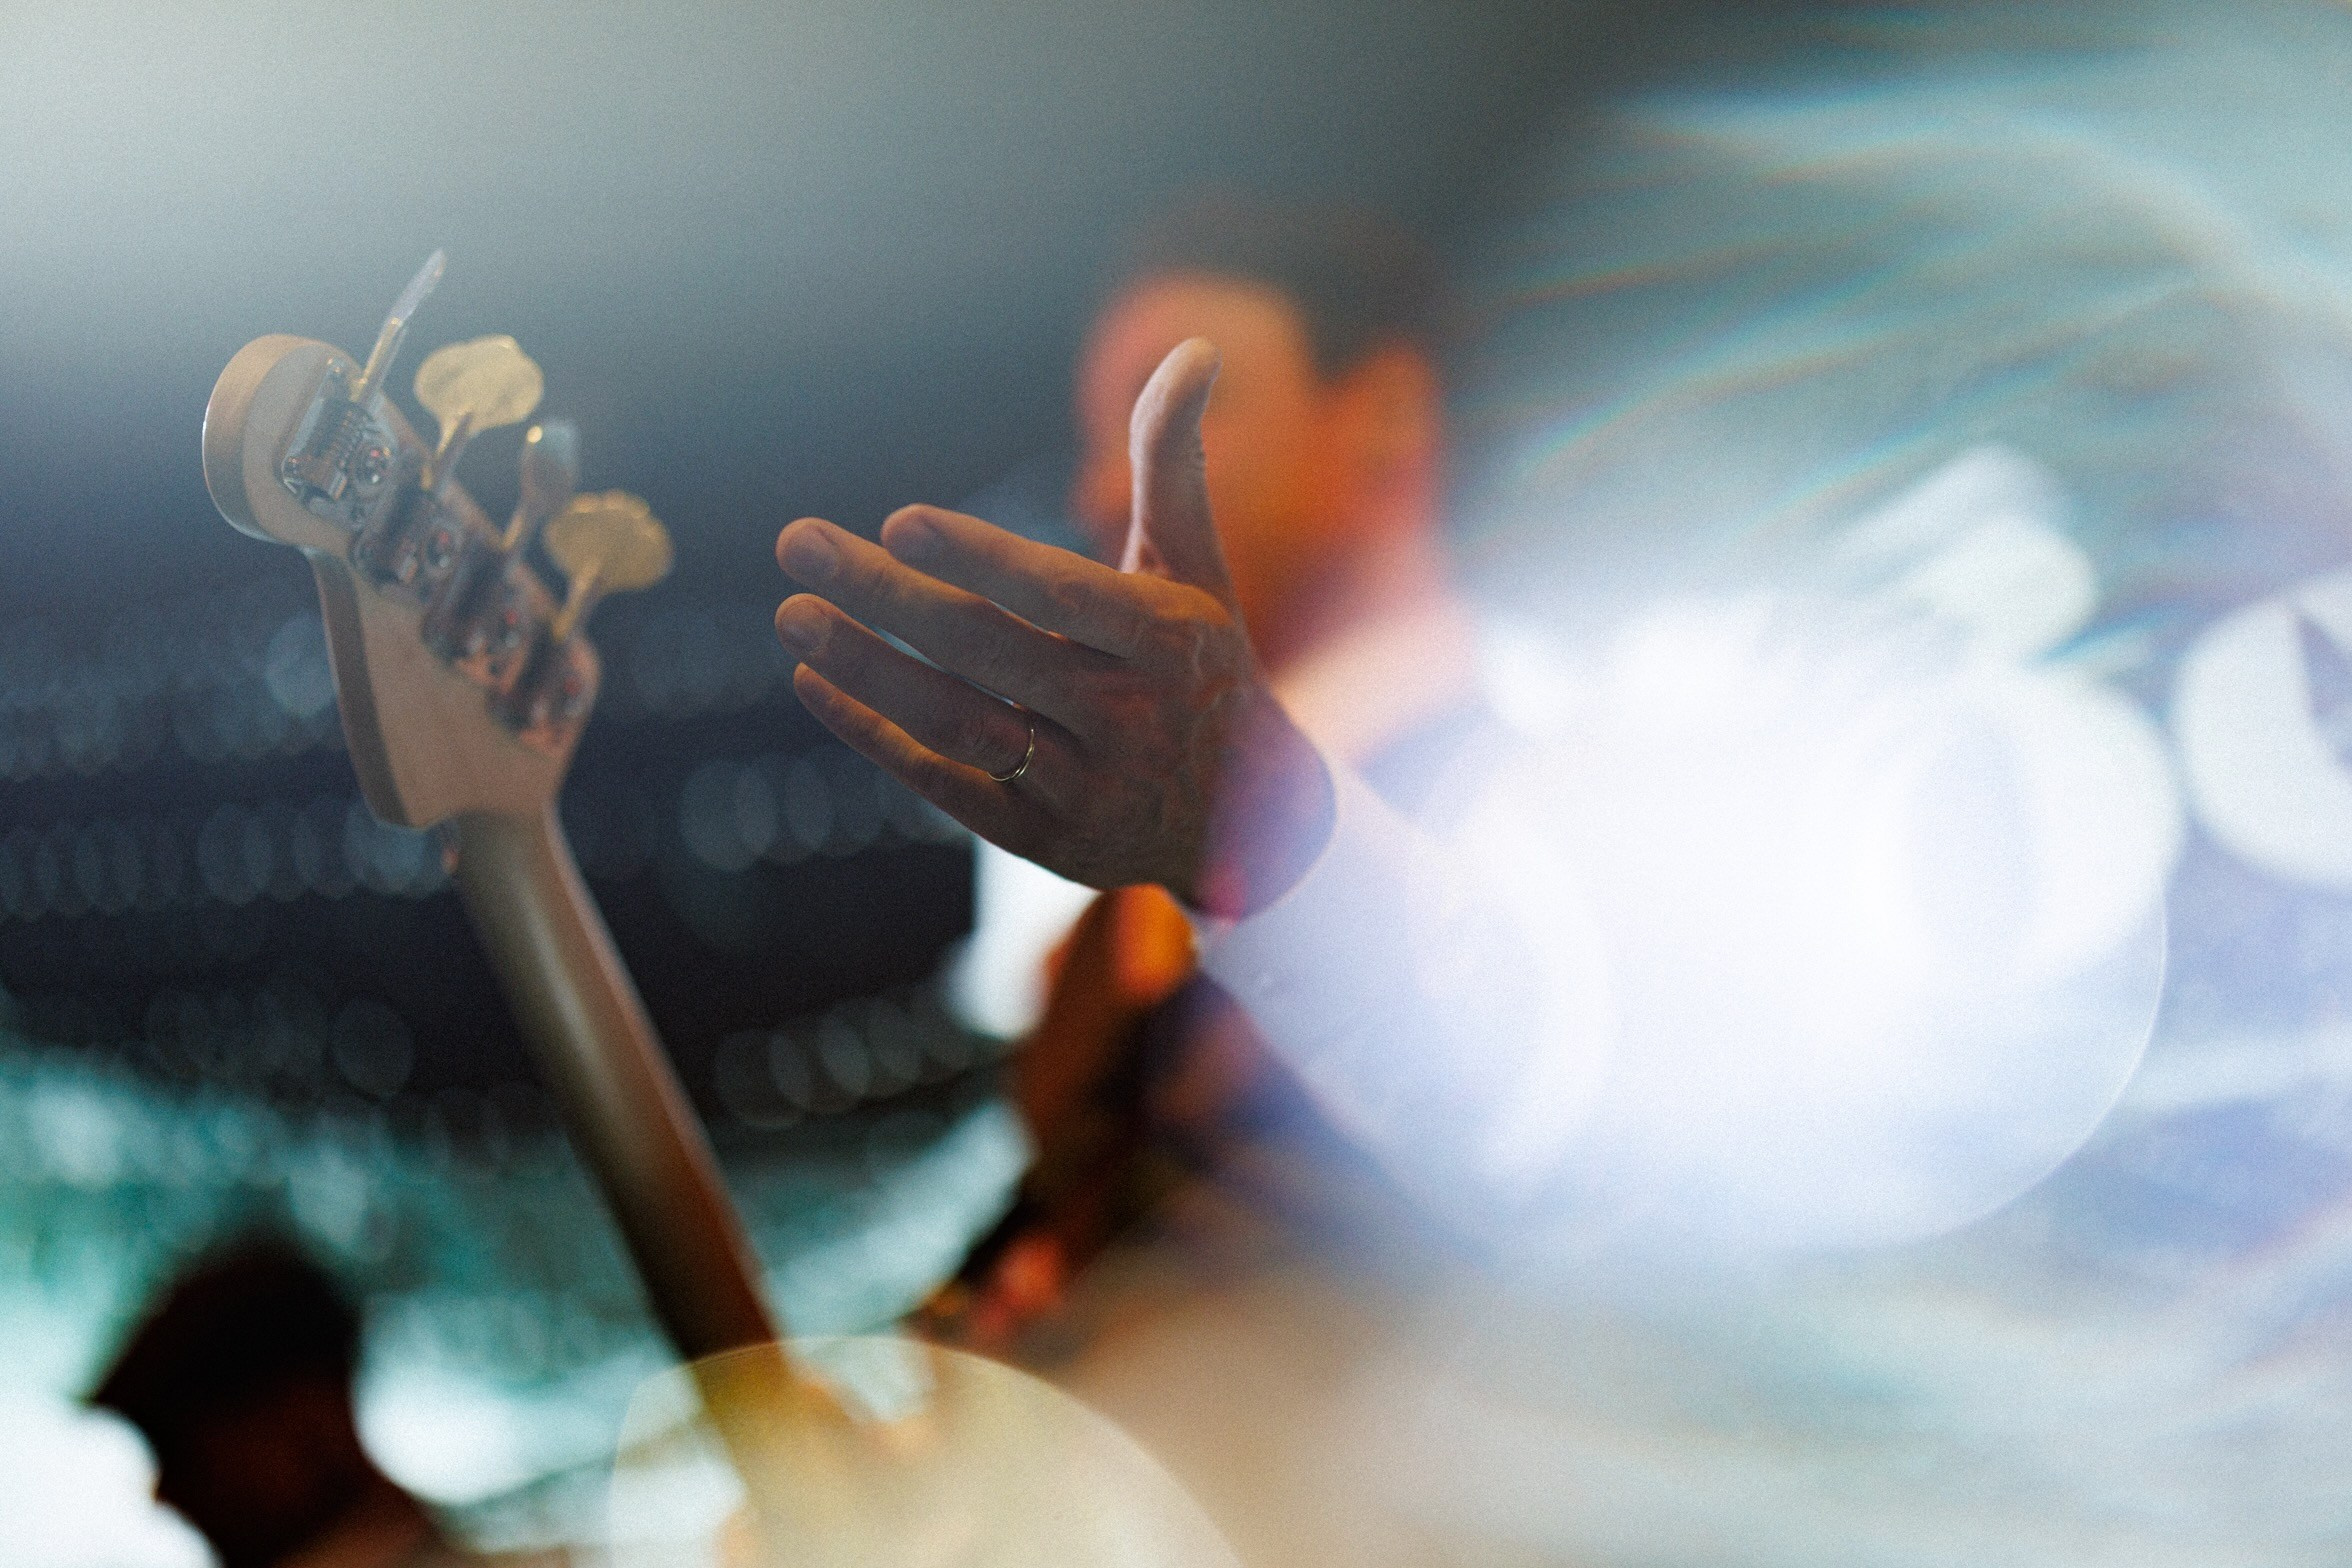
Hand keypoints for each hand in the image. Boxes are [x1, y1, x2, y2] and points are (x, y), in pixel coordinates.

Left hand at [773, 339, 1332, 915]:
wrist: (1250, 823)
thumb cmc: (1204, 664)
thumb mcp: (1198, 568)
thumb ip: (1174, 463)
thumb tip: (1192, 347)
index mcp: (1169, 641)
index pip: (1064, 596)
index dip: (982, 560)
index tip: (898, 519)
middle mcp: (1129, 719)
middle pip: (989, 652)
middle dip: (887, 596)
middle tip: (797, 541)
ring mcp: (1085, 786)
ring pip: (959, 723)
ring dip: (867, 670)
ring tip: (793, 614)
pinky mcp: (1044, 839)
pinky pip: (946, 784)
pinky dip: (877, 736)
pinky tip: (815, 685)